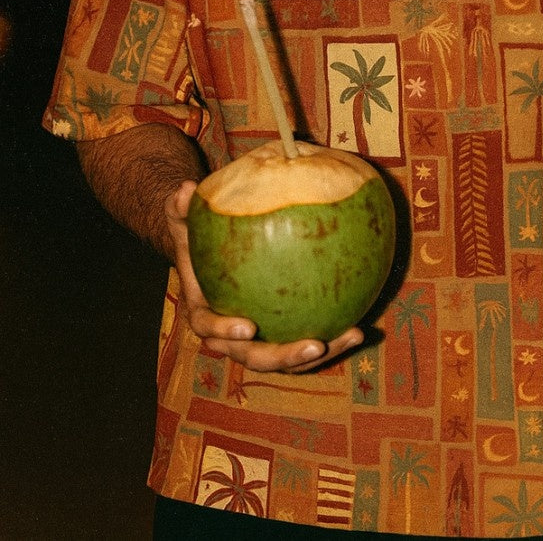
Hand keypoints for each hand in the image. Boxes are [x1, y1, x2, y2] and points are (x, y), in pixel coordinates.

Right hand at [165, 180, 363, 372]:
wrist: (206, 257)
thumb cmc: (194, 236)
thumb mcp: (182, 219)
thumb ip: (180, 207)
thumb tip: (184, 187)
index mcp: (202, 312)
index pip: (209, 328)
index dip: (225, 332)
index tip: (249, 327)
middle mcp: (229, 335)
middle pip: (254, 357)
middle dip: (285, 357)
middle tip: (315, 344)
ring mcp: (257, 339)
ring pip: (286, 358)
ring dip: (319, 354)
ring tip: (353, 335)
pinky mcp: (280, 334)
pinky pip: (303, 339)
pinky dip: (332, 338)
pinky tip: (360, 327)